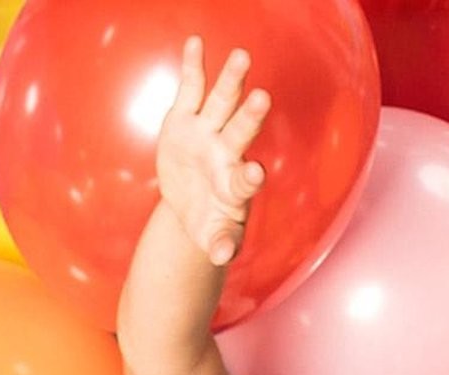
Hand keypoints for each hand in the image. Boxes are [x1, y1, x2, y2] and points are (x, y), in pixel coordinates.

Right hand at [157, 36, 270, 266]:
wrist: (191, 205)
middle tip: (263, 98)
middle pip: (241, 132)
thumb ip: (220, 246)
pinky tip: (194, 43)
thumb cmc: (209, 224)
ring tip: (242, 56)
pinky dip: (193, 67)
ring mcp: (207, 133)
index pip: (246, 180)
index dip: (250, 176)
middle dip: (250, 116)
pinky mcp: (186, 120)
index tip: (254, 173)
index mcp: (235, 186)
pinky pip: (191, 90)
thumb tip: (222, 257)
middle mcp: (226, 153)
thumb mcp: (212, 239)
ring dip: (232, 81)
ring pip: (222, 103)